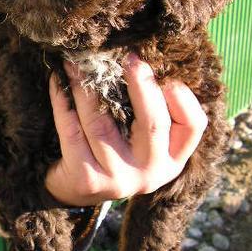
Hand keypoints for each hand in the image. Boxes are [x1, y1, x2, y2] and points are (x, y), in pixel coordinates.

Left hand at [45, 54, 207, 205]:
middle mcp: (151, 172)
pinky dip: (62, 102)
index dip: (184, 98)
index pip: (193, 126)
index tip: (167, 76)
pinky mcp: (87, 179)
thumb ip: (152, 109)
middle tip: (128, 58)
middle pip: (154, 123)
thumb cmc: (115, 151)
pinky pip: (71, 131)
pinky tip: (58, 81)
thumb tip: (141, 59)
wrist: (77, 191)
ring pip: (101, 123)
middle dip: (141, 85)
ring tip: (77, 62)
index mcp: (172, 158)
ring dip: (86, 87)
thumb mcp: (143, 139)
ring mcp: (118, 179)